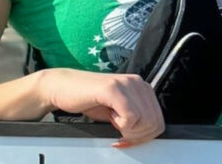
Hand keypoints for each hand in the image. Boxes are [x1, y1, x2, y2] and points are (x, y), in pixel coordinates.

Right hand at [40, 68, 163, 147]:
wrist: (62, 87)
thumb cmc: (89, 100)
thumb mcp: (118, 110)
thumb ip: (136, 117)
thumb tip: (150, 134)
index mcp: (142, 87)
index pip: (159, 121)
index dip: (144, 137)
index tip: (126, 138)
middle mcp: (137, 82)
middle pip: (154, 123)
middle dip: (136, 136)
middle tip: (118, 132)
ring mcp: (126, 83)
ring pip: (145, 121)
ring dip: (128, 130)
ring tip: (113, 120)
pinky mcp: (113, 89)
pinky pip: (131, 117)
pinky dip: (121, 125)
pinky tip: (109, 116)